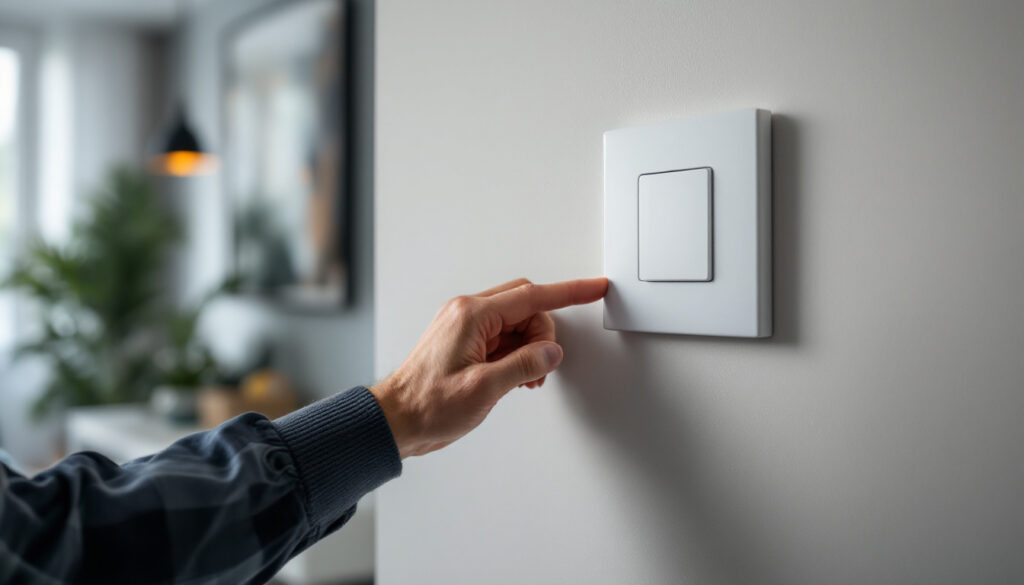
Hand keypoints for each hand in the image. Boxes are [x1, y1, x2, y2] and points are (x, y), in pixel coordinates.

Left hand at [371, 277, 607, 457]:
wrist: (396, 421)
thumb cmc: (427, 406)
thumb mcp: (483, 389)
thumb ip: (523, 366)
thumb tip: (551, 352)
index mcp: (471, 316)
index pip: (532, 296)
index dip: (569, 293)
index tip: (594, 289)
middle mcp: (467, 313)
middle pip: (526, 306)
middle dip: (543, 333)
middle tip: (541, 366)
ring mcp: (464, 326)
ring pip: (517, 322)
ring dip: (530, 348)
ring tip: (523, 380)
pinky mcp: (464, 340)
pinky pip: (503, 336)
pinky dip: (516, 354)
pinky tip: (512, 377)